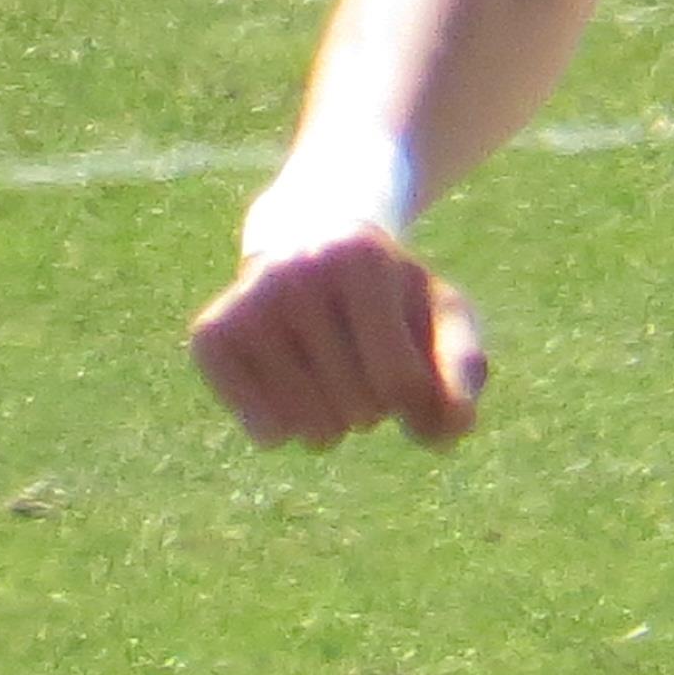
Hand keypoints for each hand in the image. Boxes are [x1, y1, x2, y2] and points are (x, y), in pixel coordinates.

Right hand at [190, 226, 488, 452]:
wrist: (312, 243)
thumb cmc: (388, 292)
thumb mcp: (439, 312)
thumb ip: (462, 366)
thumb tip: (458, 426)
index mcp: (363, 260)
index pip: (401, 380)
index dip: (417, 398)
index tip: (413, 373)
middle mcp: (298, 274)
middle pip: (357, 407)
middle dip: (374, 405)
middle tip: (362, 361)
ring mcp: (249, 303)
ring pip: (308, 427)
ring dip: (333, 424)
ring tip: (332, 378)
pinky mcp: (211, 334)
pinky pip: (264, 431)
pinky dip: (287, 430)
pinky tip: (291, 390)